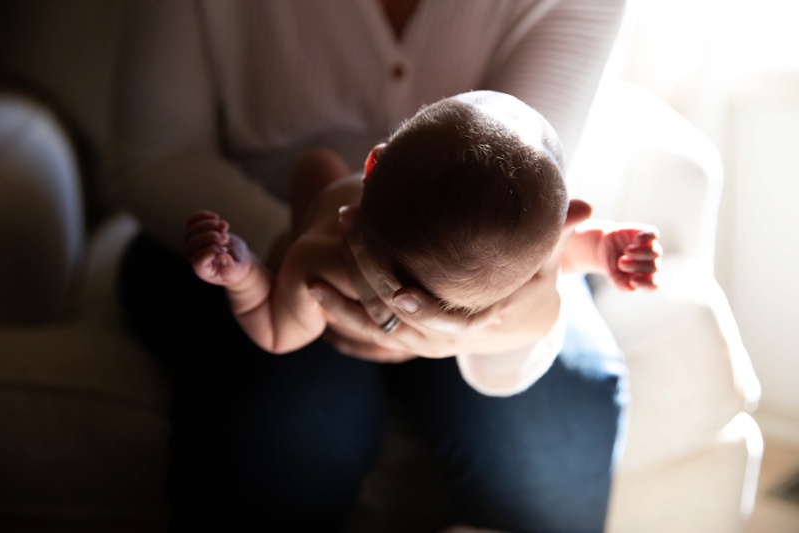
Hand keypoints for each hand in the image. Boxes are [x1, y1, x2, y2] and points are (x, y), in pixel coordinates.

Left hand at [186, 211, 253, 286]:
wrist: (236, 259)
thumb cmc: (235, 267)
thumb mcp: (236, 270)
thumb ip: (230, 267)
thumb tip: (223, 257)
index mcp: (202, 269)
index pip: (197, 260)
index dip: (210, 251)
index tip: (224, 250)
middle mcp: (194, 257)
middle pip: (192, 243)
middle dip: (210, 236)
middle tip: (225, 238)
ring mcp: (194, 244)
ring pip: (192, 230)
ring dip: (208, 225)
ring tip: (225, 227)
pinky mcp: (197, 233)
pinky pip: (192, 221)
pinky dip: (203, 216)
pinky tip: (215, 217)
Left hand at [308, 205, 566, 358]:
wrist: (514, 322)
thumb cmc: (526, 283)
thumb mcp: (545, 261)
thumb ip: (557, 234)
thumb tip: (590, 208)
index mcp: (474, 322)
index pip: (440, 317)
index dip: (417, 303)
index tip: (394, 280)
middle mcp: (441, 338)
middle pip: (395, 314)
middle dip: (366, 274)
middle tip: (345, 228)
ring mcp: (418, 340)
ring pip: (373, 327)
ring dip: (342, 298)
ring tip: (309, 273)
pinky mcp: (401, 334)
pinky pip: (364, 328)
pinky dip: (339, 311)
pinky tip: (314, 287)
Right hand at [599, 225, 660, 290]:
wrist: (604, 246)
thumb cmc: (612, 264)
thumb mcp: (613, 276)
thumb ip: (621, 284)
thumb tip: (631, 287)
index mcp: (644, 277)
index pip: (653, 285)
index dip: (646, 284)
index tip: (633, 280)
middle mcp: (650, 263)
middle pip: (653, 268)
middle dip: (637, 266)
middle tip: (621, 263)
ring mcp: (649, 248)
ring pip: (655, 252)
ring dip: (641, 253)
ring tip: (628, 251)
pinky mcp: (646, 234)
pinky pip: (653, 235)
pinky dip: (647, 237)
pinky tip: (637, 239)